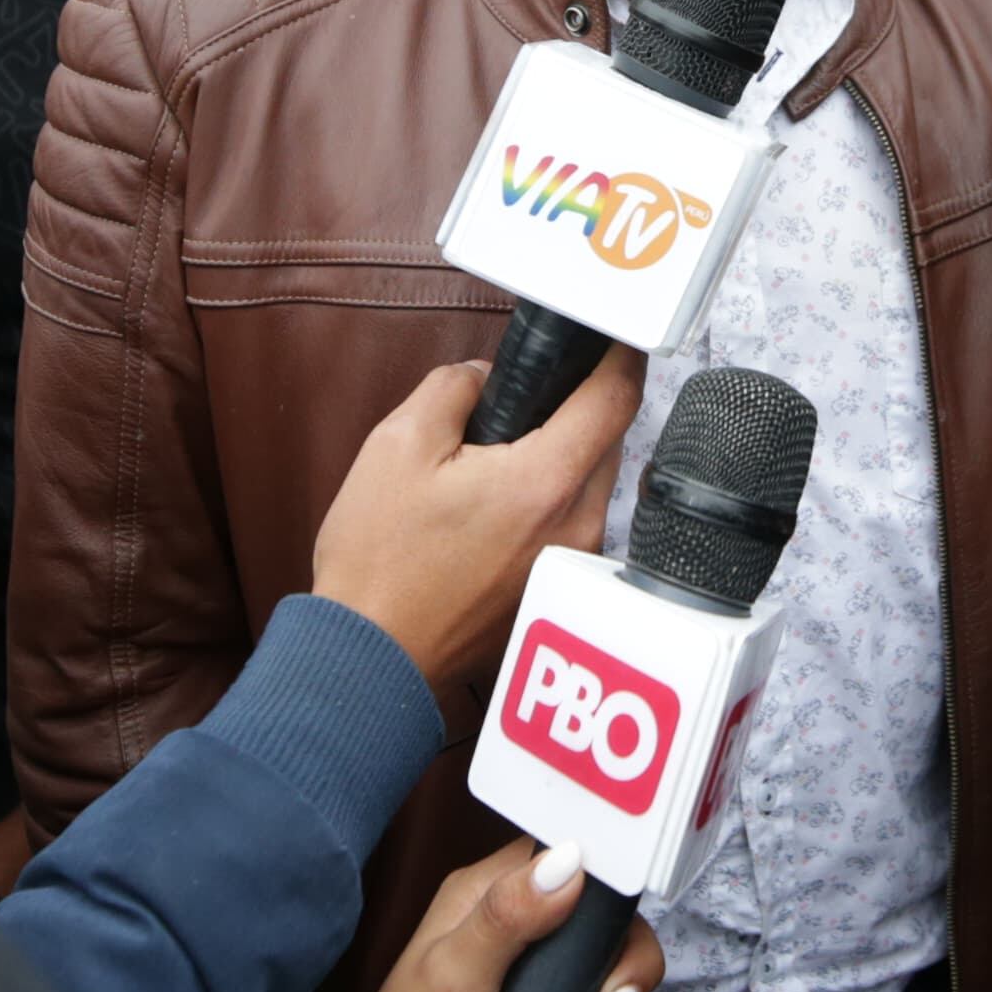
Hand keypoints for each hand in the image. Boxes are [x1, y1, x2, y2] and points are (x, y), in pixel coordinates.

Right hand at [310, 351, 643, 694]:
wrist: (372, 655)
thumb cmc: (380, 563)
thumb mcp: (398, 444)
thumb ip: (454, 388)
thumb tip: (484, 377)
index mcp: (545, 481)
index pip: (616, 397)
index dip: (618, 353)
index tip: (609, 336)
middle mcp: (575, 525)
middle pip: (608, 440)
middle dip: (577, 408)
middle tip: (526, 398)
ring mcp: (569, 563)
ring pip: (591, 483)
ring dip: (561, 457)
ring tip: (497, 459)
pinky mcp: (552, 588)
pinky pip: (572, 523)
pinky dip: (548, 501)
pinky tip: (494, 508)